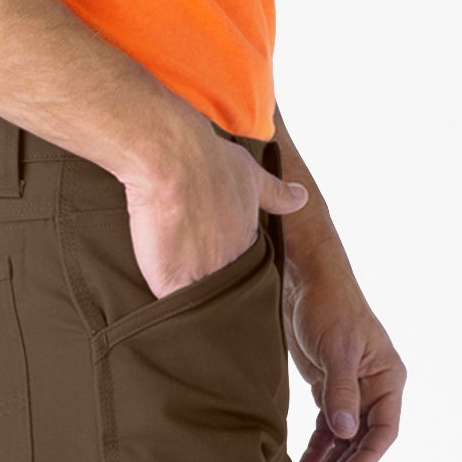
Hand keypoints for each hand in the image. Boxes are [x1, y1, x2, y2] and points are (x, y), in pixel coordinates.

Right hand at [118, 118, 309, 299]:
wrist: (171, 156)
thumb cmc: (209, 160)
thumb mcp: (251, 175)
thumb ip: (277, 194)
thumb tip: (301, 197)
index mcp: (248, 246)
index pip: (241, 273)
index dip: (224, 268)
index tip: (210, 258)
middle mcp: (229, 266)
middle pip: (221, 293)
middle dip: (210, 290)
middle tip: (191, 276)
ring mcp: (202, 278)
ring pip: (197, 303)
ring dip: (188, 301)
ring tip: (174, 289)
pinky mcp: (171, 284)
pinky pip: (170, 305)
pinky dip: (166, 304)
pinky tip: (159, 294)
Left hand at [285, 252, 405, 461]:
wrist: (305, 279)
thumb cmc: (329, 306)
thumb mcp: (336, 349)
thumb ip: (340, 392)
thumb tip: (344, 433)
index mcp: (387, 379)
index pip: (383, 431)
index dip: (364, 460)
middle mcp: (374, 388)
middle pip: (362, 441)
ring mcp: (352, 390)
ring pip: (342, 439)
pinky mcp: (329, 388)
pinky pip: (326, 427)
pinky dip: (316, 448)